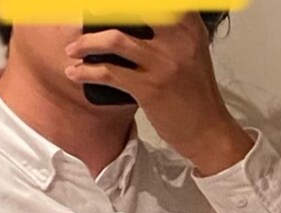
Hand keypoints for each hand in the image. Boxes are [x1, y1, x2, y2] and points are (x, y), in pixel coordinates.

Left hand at [64, 12, 253, 175]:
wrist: (207, 131)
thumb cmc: (196, 96)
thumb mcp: (191, 54)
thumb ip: (170, 34)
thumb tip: (135, 23)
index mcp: (188, 27)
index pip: (160, 2)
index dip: (129, 4)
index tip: (106, 7)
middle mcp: (177, 38)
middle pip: (132, 10)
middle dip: (104, 12)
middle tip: (87, 14)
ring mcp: (162, 63)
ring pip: (115, 39)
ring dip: (87, 43)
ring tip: (73, 50)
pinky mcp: (149, 88)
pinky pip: (110, 73)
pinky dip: (87, 71)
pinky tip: (76, 73)